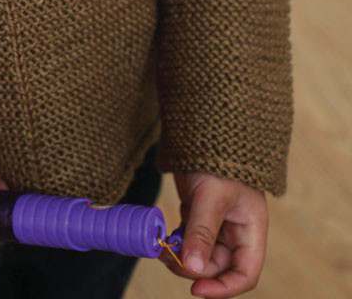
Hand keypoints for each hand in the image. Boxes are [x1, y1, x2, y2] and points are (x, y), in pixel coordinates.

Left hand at [158, 170, 267, 296]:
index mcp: (251, 229)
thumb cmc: (216, 160)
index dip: (223, 287)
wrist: (202, 129)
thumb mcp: (210, 197)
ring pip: (200, 255)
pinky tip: (164, 237)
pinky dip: (176, 242)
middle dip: (193, 268)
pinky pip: (189, 240)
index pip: (245, 273)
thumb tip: (193, 269)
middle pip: (218, 266)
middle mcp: (237, 231)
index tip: (196, 289)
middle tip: (167, 258)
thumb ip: (202, 233)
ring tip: (162, 248)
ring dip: (181, 257)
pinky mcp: (198, 215)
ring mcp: (217, 224)